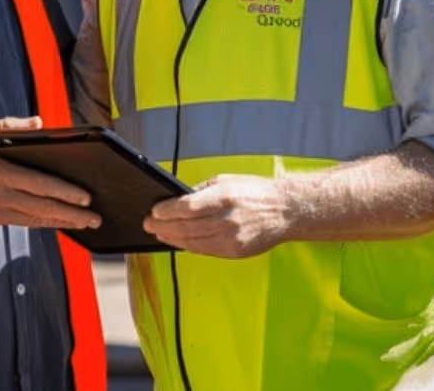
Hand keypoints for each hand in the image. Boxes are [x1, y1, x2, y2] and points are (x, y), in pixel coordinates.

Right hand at [0, 116, 102, 230]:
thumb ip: (10, 126)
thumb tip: (39, 124)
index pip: (41, 185)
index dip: (66, 194)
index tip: (86, 199)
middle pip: (43, 208)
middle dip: (72, 215)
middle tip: (95, 219)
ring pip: (35, 220)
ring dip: (61, 222)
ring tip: (83, 224)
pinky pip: (21, 223)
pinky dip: (41, 222)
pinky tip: (55, 221)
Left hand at [143, 174, 294, 258]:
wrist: (285, 211)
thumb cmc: (255, 193)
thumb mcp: (226, 181)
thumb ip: (200, 192)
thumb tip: (176, 200)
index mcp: (224, 198)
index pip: (186, 207)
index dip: (166, 211)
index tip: (153, 211)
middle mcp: (227, 220)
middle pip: (185, 226)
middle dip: (162, 226)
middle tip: (148, 224)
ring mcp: (231, 239)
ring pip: (192, 242)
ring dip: (171, 238)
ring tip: (159, 233)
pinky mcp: (235, 252)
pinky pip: (204, 251)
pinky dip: (188, 246)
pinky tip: (179, 241)